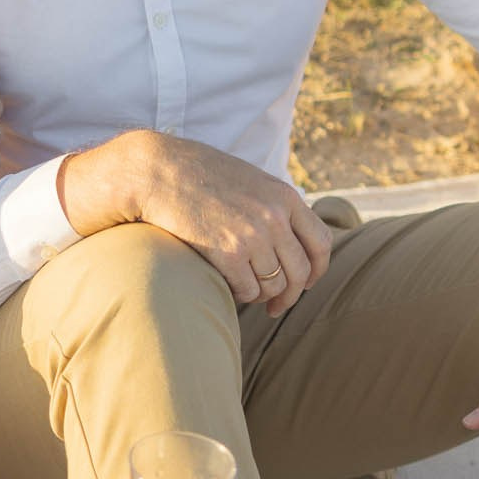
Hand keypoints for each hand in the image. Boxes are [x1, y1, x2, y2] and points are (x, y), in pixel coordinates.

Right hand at [60, 131, 332, 314]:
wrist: (158, 172)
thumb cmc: (199, 176)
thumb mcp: (249, 180)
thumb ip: (274, 205)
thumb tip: (291, 241)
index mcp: (285, 196)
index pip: (321, 243)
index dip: (317, 270)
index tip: (305, 283)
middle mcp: (274, 217)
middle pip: (300, 272)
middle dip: (290, 295)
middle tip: (276, 306)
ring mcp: (252, 235)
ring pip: (274, 286)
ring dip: (262, 295)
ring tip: (248, 292)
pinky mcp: (227, 252)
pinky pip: (248, 291)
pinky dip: (242, 295)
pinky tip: (230, 286)